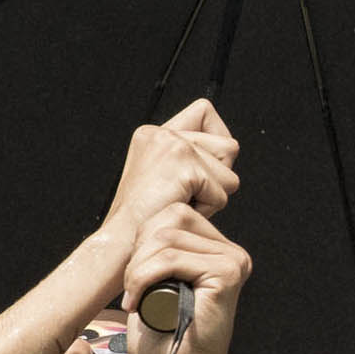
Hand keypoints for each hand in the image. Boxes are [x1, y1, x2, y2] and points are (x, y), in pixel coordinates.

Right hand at [99, 97, 240, 246]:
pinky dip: (209, 209)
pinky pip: (223, 192)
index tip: (205, 167)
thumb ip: (191, 157)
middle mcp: (161, 132)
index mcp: (153, 133)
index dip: (216, 139)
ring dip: (213, 195)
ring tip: (182, 202)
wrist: (125, 242)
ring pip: (230, 171)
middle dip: (219, 176)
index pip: (204, 111)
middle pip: (228, 145)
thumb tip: (228, 151)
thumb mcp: (165, 178)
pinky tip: (182, 209)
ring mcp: (172, 145)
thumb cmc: (145, 220)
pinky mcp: (184, 165)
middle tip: (188, 194)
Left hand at [120, 204, 252, 353]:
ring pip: (167, 238)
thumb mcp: (155, 284)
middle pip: (172, 216)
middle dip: (140, 249)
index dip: (144, 237)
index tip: (133, 276)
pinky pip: (171, 259)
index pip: (175, 213)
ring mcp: (233, 262)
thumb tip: (141, 222)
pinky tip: (137, 303)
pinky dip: (143, 278)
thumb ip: (156, 252)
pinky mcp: (227, 275)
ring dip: (137, 268)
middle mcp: (232, 253)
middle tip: (130, 287)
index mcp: (218, 251)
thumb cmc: (165, 338)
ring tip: (133, 298)